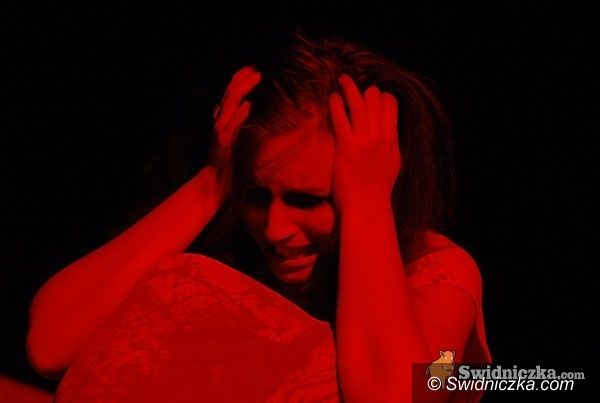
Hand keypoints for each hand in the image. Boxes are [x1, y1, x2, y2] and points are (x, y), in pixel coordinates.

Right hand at [209, 66, 260, 196]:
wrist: (212, 187)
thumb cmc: (224, 166)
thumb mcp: (231, 140)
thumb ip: (232, 123)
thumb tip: (235, 107)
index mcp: (222, 121)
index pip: (230, 96)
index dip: (239, 80)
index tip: (253, 69)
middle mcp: (219, 124)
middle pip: (229, 95)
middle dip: (242, 79)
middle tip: (256, 69)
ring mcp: (219, 133)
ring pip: (228, 105)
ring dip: (242, 90)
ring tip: (256, 78)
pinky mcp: (222, 145)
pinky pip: (230, 128)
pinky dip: (238, 116)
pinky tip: (247, 106)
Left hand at [329, 74, 400, 211]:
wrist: (367, 206)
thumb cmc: (378, 189)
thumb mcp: (393, 163)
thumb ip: (391, 145)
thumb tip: (389, 132)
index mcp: (392, 139)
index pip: (391, 106)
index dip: (381, 96)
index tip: (372, 95)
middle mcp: (380, 137)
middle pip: (375, 101)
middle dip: (366, 91)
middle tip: (354, 87)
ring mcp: (364, 141)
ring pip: (359, 105)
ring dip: (350, 89)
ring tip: (343, 80)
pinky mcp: (346, 148)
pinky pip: (341, 120)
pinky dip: (337, 105)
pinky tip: (333, 97)